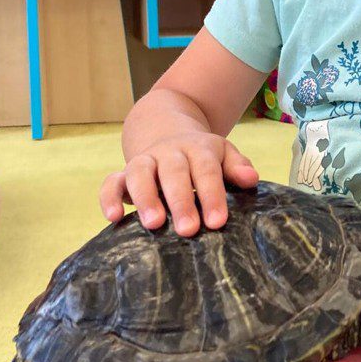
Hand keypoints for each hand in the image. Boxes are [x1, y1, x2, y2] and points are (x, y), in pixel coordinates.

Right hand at [99, 132, 258, 235]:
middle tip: (189, 230)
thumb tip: (251, 179)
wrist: (168, 131)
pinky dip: (109, 197)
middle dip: (181, 201)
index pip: (206, 170)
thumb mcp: (223, 155)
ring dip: (145, 198)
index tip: (217, 222)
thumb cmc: (203, 156)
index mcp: (198, 149)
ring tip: (154, 224)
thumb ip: (237, 166)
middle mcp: (169, 153)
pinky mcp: (123, 174)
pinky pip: (111, 182)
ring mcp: (144, 161)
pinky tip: (115, 217)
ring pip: (140, 173)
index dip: (212, 195)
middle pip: (174, 172)